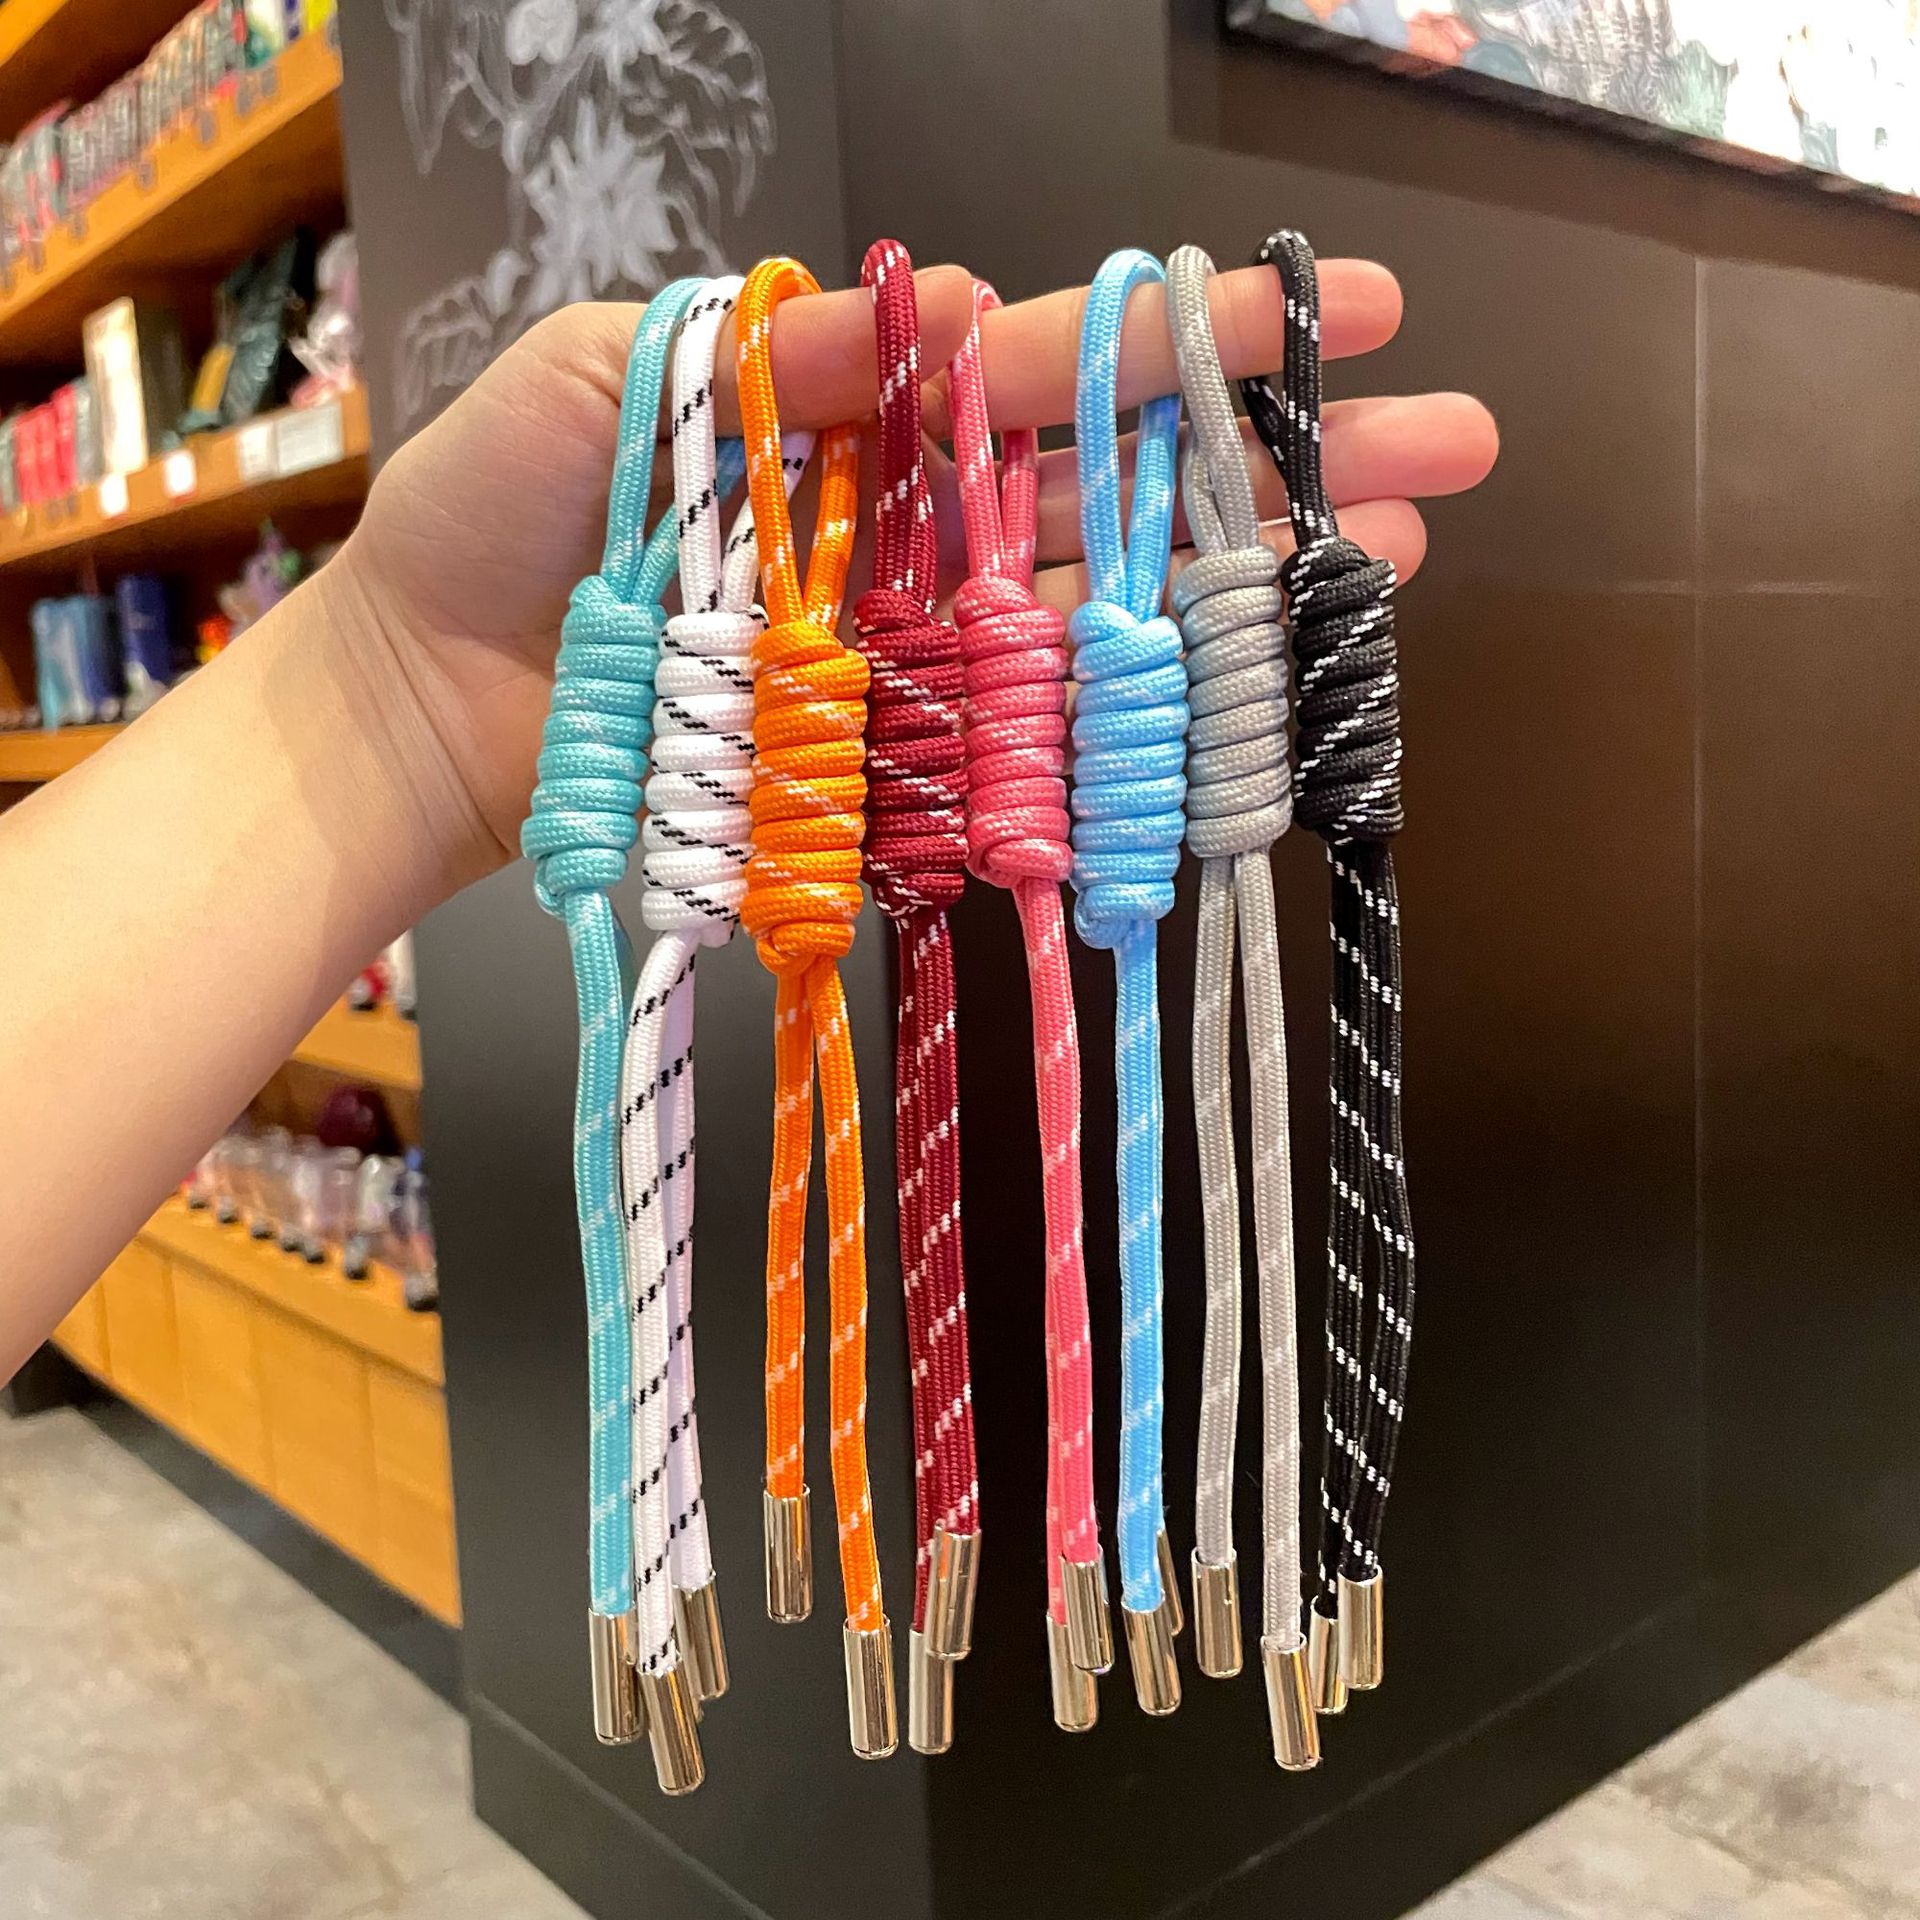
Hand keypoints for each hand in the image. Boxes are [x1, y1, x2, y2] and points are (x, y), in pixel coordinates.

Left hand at [339, 262, 1497, 885]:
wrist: (426, 699)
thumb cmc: (494, 517)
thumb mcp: (616, 378)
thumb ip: (791, 356)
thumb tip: (974, 300)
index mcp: (871, 417)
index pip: (1063, 367)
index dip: (1202, 339)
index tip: (1345, 310)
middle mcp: (921, 533)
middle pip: (1130, 492)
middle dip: (1288, 466)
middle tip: (1445, 454)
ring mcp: (919, 653)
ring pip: (1115, 616)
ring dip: (1255, 596)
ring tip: (1395, 569)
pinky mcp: (897, 759)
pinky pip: (1033, 742)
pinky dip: (1135, 728)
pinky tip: (1248, 703)